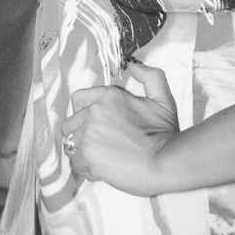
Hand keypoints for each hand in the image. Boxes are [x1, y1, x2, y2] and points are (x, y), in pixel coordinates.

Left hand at [60, 60, 179, 195]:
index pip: (78, 99)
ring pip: (71, 145)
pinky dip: (87, 169)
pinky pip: (76, 164)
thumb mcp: (162, 99)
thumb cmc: (164, 132)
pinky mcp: (86, 155)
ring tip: (104, 159)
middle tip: (102, 145)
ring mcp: (88, 133)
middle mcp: (94, 111)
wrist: (164, 161)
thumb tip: (133, 65)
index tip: (97, 125)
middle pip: (70, 125)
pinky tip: (104, 170)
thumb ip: (150, 77)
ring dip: (84, 154)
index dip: (84, 113)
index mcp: (109, 95)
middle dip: (82, 136)